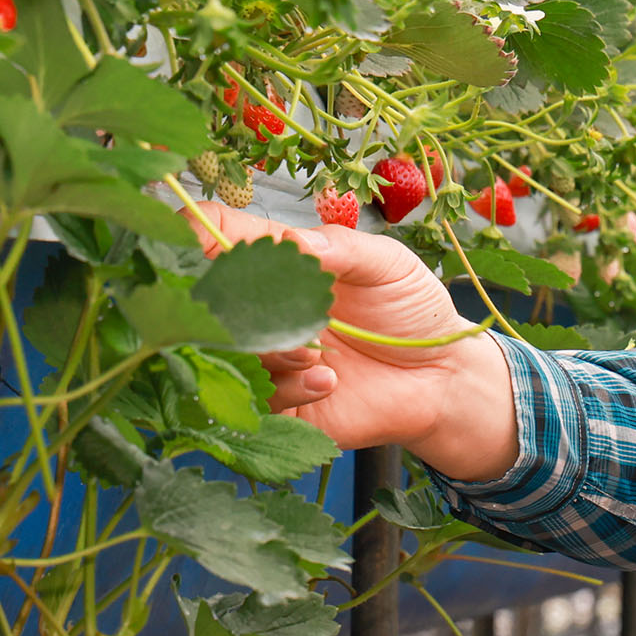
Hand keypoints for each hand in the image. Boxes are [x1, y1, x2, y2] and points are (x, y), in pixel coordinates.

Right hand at [203, 209, 520, 478]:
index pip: (215, 233)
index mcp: (281, 258)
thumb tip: (292, 241)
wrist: (442, 376)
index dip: (194, 234)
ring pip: (224, 350)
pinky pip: (258, 397)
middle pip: (206, 296)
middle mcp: (264, 306)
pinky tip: (328, 380)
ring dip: (267, 349)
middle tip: (275, 310)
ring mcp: (268, 355)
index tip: (203, 249)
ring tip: (315, 351)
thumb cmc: (411, 310)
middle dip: (229, 303)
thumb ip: (340, 248)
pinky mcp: (281, 402)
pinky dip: (290, 386)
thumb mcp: (386, 264)